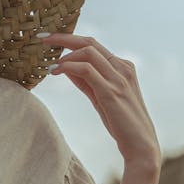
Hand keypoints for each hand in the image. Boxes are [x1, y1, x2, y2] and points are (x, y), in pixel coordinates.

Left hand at [41, 33, 160, 170]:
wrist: (141, 146)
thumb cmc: (121, 122)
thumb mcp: (100, 96)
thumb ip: (85, 80)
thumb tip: (64, 66)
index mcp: (122, 67)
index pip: (93, 44)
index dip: (70, 38)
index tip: (49, 38)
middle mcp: (122, 68)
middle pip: (89, 42)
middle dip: (63, 37)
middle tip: (42, 38)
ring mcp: (119, 79)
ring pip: (88, 52)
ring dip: (65, 55)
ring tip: (50, 66)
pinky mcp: (111, 92)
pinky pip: (87, 70)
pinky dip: (68, 66)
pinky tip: (56, 72)